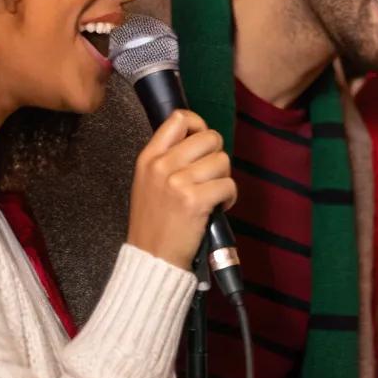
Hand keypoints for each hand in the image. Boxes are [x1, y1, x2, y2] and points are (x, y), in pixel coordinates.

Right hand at [127, 109, 235, 270]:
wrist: (152, 259)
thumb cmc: (154, 222)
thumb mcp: (147, 182)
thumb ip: (167, 158)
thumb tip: (199, 137)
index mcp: (149, 157)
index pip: (179, 119)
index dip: (199, 126)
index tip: (202, 144)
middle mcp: (161, 165)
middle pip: (209, 137)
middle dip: (217, 156)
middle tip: (210, 176)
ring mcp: (178, 182)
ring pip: (222, 161)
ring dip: (224, 178)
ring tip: (213, 194)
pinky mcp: (195, 201)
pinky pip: (228, 185)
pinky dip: (229, 197)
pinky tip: (218, 207)